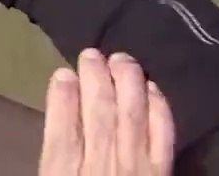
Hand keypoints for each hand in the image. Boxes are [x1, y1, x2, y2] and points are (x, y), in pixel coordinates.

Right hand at [39, 48, 175, 175]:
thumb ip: (56, 151)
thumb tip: (59, 107)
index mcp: (64, 172)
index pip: (62, 130)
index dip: (62, 97)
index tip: (63, 72)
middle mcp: (101, 164)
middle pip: (99, 115)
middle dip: (95, 79)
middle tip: (91, 54)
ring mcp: (136, 166)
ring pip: (131, 116)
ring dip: (126, 82)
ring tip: (120, 58)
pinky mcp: (162, 170)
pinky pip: (163, 134)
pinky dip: (158, 108)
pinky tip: (151, 87)